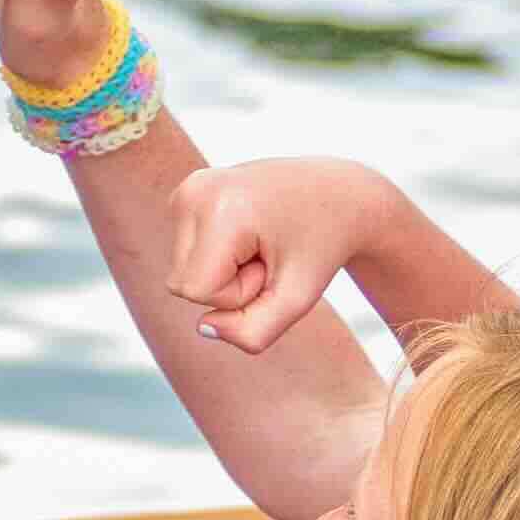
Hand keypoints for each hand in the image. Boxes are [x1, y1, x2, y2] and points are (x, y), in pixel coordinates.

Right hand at [174, 157, 394, 347]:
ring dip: (223, 272)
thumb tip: (203, 328)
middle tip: (269, 256)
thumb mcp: (298, 299)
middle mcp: (194, 191)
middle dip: (228, 285)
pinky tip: (249, 235)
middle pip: (181, 284)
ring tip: (262, 245)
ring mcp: (187, 188)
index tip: (271, 267)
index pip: (195, 291)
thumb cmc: (321, 246)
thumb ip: (252, 331)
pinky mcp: (187, 193)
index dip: (236, 295)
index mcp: (220, 208)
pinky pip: (185, 255)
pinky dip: (217, 257)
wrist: (338, 194)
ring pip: (181, 272)